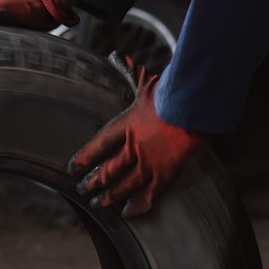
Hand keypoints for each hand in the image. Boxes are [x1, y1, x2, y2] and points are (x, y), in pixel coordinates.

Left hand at [68, 56, 205, 215]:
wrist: (194, 108)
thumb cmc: (172, 94)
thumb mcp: (147, 82)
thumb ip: (131, 72)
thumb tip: (118, 56)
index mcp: (125, 126)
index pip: (98, 145)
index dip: (84, 157)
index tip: (73, 167)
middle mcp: (133, 148)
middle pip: (107, 170)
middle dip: (94, 182)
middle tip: (83, 190)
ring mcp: (148, 164)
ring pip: (123, 185)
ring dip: (109, 196)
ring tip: (98, 203)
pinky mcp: (165, 175)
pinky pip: (148, 196)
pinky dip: (137, 206)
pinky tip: (128, 213)